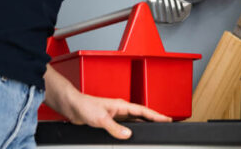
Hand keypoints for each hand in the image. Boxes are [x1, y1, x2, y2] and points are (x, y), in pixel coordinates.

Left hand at [44, 67, 170, 139]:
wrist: (73, 106)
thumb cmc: (85, 106)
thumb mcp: (101, 119)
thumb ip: (115, 127)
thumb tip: (127, 134)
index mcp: (121, 105)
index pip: (143, 110)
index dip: (156, 115)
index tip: (167, 119)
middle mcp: (120, 109)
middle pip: (142, 115)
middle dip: (154, 119)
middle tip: (166, 124)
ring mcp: (116, 114)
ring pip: (134, 120)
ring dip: (145, 124)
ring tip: (155, 129)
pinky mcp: (110, 120)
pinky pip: (126, 125)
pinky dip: (133, 128)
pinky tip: (134, 133)